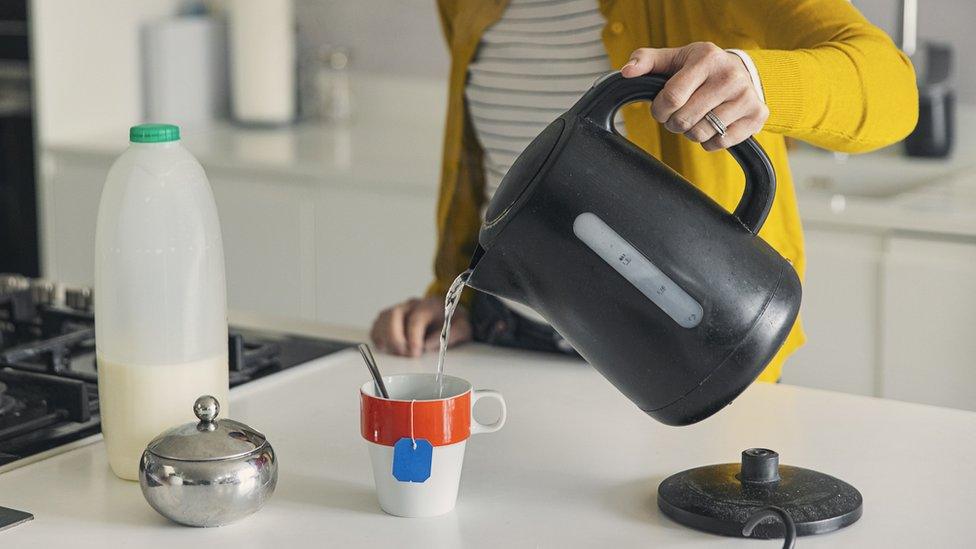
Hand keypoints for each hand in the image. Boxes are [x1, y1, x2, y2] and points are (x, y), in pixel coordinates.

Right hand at [370, 297, 472, 357]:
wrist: (449, 312)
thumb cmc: (454, 321)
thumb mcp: (463, 327)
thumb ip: (452, 334)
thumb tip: (429, 345)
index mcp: (429, 305)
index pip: (416, 318)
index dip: (413, 337)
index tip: (415, 352)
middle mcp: (411, 305)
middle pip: (394, 315)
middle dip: (396, 338)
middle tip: (405, 354)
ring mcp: (399, 309)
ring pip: (383, 319)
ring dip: (387, 339)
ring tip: (399, 353)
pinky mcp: (389, 318)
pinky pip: (377, 325)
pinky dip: (378, 337)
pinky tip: (387, 347)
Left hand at [621, 42, 767, 150]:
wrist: (741, 72)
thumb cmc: (700, 68)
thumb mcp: (674, 58)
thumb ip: (646, 61)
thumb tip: (627, 72)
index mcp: (706, 58)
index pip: (671, 98)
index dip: (659, 110)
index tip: (661, 108)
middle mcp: (730, 76)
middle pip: (684, 120)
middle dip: (673, 122)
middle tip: (678, 114)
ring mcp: (746, 97)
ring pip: (700, 134)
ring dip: (690, 132)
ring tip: (696, 117)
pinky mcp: (757, 116)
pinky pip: (720, 143)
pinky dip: (709, 141)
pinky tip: (713, 125)